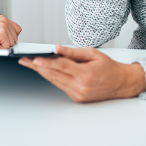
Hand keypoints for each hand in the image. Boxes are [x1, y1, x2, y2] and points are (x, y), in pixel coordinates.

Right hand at [0, 15, 21, 47]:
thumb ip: (4, 30)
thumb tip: (13, 38)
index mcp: (3, 18)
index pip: (17, 29)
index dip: (12, 37)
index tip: (5, 40)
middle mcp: (4, 20)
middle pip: (16, 37)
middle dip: (7, 42)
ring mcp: (3, 26)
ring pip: (12, 42)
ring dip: (3, 45)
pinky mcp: (1, 33)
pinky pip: (7, 46)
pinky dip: (0, 48)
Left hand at [19, 45, 145, 102]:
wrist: (121, 83)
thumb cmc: (109, 66)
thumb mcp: (93, 53)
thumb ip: (73, 52)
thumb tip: (57, 48)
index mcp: (85, 74)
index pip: (61, 66)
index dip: (46, 63)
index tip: (34, 59)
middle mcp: (80, 86)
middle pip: (54, 75)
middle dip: (38, 67)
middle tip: (25, 60)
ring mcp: (78, 94)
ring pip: (55, 81)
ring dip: (42, 72)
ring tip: (30, 64)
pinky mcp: (77, 98)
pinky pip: (61, 85)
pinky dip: (53, 77)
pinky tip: (45, 70)